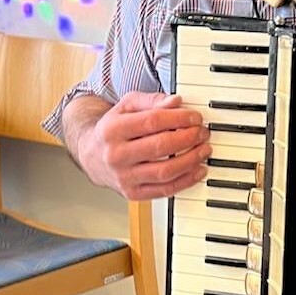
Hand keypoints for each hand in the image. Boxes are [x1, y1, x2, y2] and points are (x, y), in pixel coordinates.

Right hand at [80, 92, 210, 199]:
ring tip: (204, 150)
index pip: (152, 121)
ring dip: (190, 160)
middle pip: (160, 146)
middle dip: (188, 138)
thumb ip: (151, 101)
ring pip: (164, 171)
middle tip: (202, 133)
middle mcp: (116, 155)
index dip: (179, 119)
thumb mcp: (127, 106)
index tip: (195, 117)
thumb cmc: (114, 129)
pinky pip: (164, 190)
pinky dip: (186, 181)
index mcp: (113, 129)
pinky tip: (197, 170)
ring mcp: (124, 177)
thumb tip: (176, 101)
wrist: (91, 156)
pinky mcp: (132, 193)